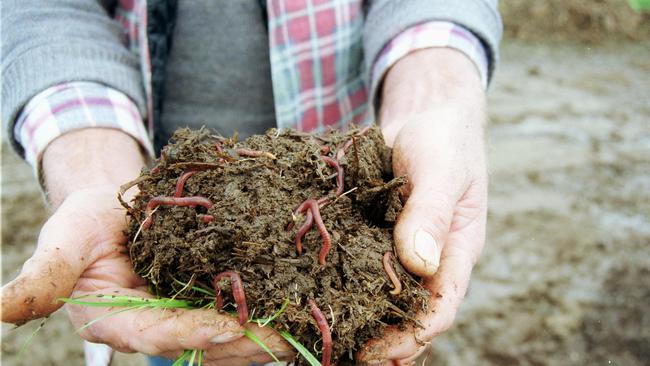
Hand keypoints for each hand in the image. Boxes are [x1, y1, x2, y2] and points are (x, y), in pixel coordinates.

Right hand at [1, 129, 291, 364]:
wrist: (114, 207)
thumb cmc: (84, 224)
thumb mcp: (61, 243)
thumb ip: (42, 279)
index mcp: (119, 321)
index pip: (156, 335)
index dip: (189, 333)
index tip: (226, 327)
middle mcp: (158, 323)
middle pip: (203, 342)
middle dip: (241, 344)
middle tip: (282, 338)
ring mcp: (188, 310)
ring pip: (227, 332)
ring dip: (262, 333)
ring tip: (300, 328)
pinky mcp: (208, 293)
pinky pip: (238, 307)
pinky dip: (265, 309)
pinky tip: (296, 306)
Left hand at [357, 48, 487, 363]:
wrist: (425, 113)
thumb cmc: (442, 138)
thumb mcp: (440, 169)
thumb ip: (431, 212)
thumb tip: (419, 263)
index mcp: (456, 250)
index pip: (440, 307)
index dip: (411, 337)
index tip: (376, 354)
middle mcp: (429, 256)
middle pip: (408, 313)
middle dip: (382, 340)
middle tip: (344, 357)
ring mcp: (400, 246)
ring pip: (382, 294)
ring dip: (360, 318)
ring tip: (326, 337)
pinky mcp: (375, 232)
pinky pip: (361, 264)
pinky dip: (344, 283)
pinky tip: (316, 294)